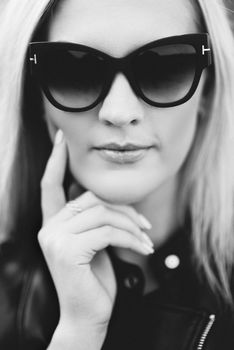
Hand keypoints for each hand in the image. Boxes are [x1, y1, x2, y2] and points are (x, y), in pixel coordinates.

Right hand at [38, 130, 153, 329]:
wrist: (89, 314)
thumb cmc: (94, 277)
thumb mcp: (94, 242)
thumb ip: (92, 217)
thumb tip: (102, 194)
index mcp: (53, 223)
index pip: (50, 184)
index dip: (55, 160)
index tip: (61, 139)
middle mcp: (49, 227)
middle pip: (91, 197)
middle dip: (123, 208)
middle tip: (145, 225)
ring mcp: (55, 238)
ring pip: (102, 212)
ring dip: (131, 226)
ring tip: (146, 240)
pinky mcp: (67, 250)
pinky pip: (107, 231)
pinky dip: (130, 238)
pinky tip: (142, 250)